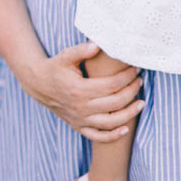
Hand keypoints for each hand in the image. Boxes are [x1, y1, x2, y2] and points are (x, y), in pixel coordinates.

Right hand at [20, 41, 143, 141]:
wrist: (39, 84)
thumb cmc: (56, 68)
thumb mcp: (66, 56)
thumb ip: (82, 50)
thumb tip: (98, 44)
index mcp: (79, 89)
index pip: (111, 85)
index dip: (127, 77)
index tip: (136, 69)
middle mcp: (80, 107)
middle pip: (115, 103)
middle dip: (131, 92)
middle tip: (140, 82)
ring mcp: (79, 119)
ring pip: (110, 122)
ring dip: (129, 114)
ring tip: (141, 103)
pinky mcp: (78, 126)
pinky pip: (97, 136)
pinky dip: (112, 136)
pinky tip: (126, 128)